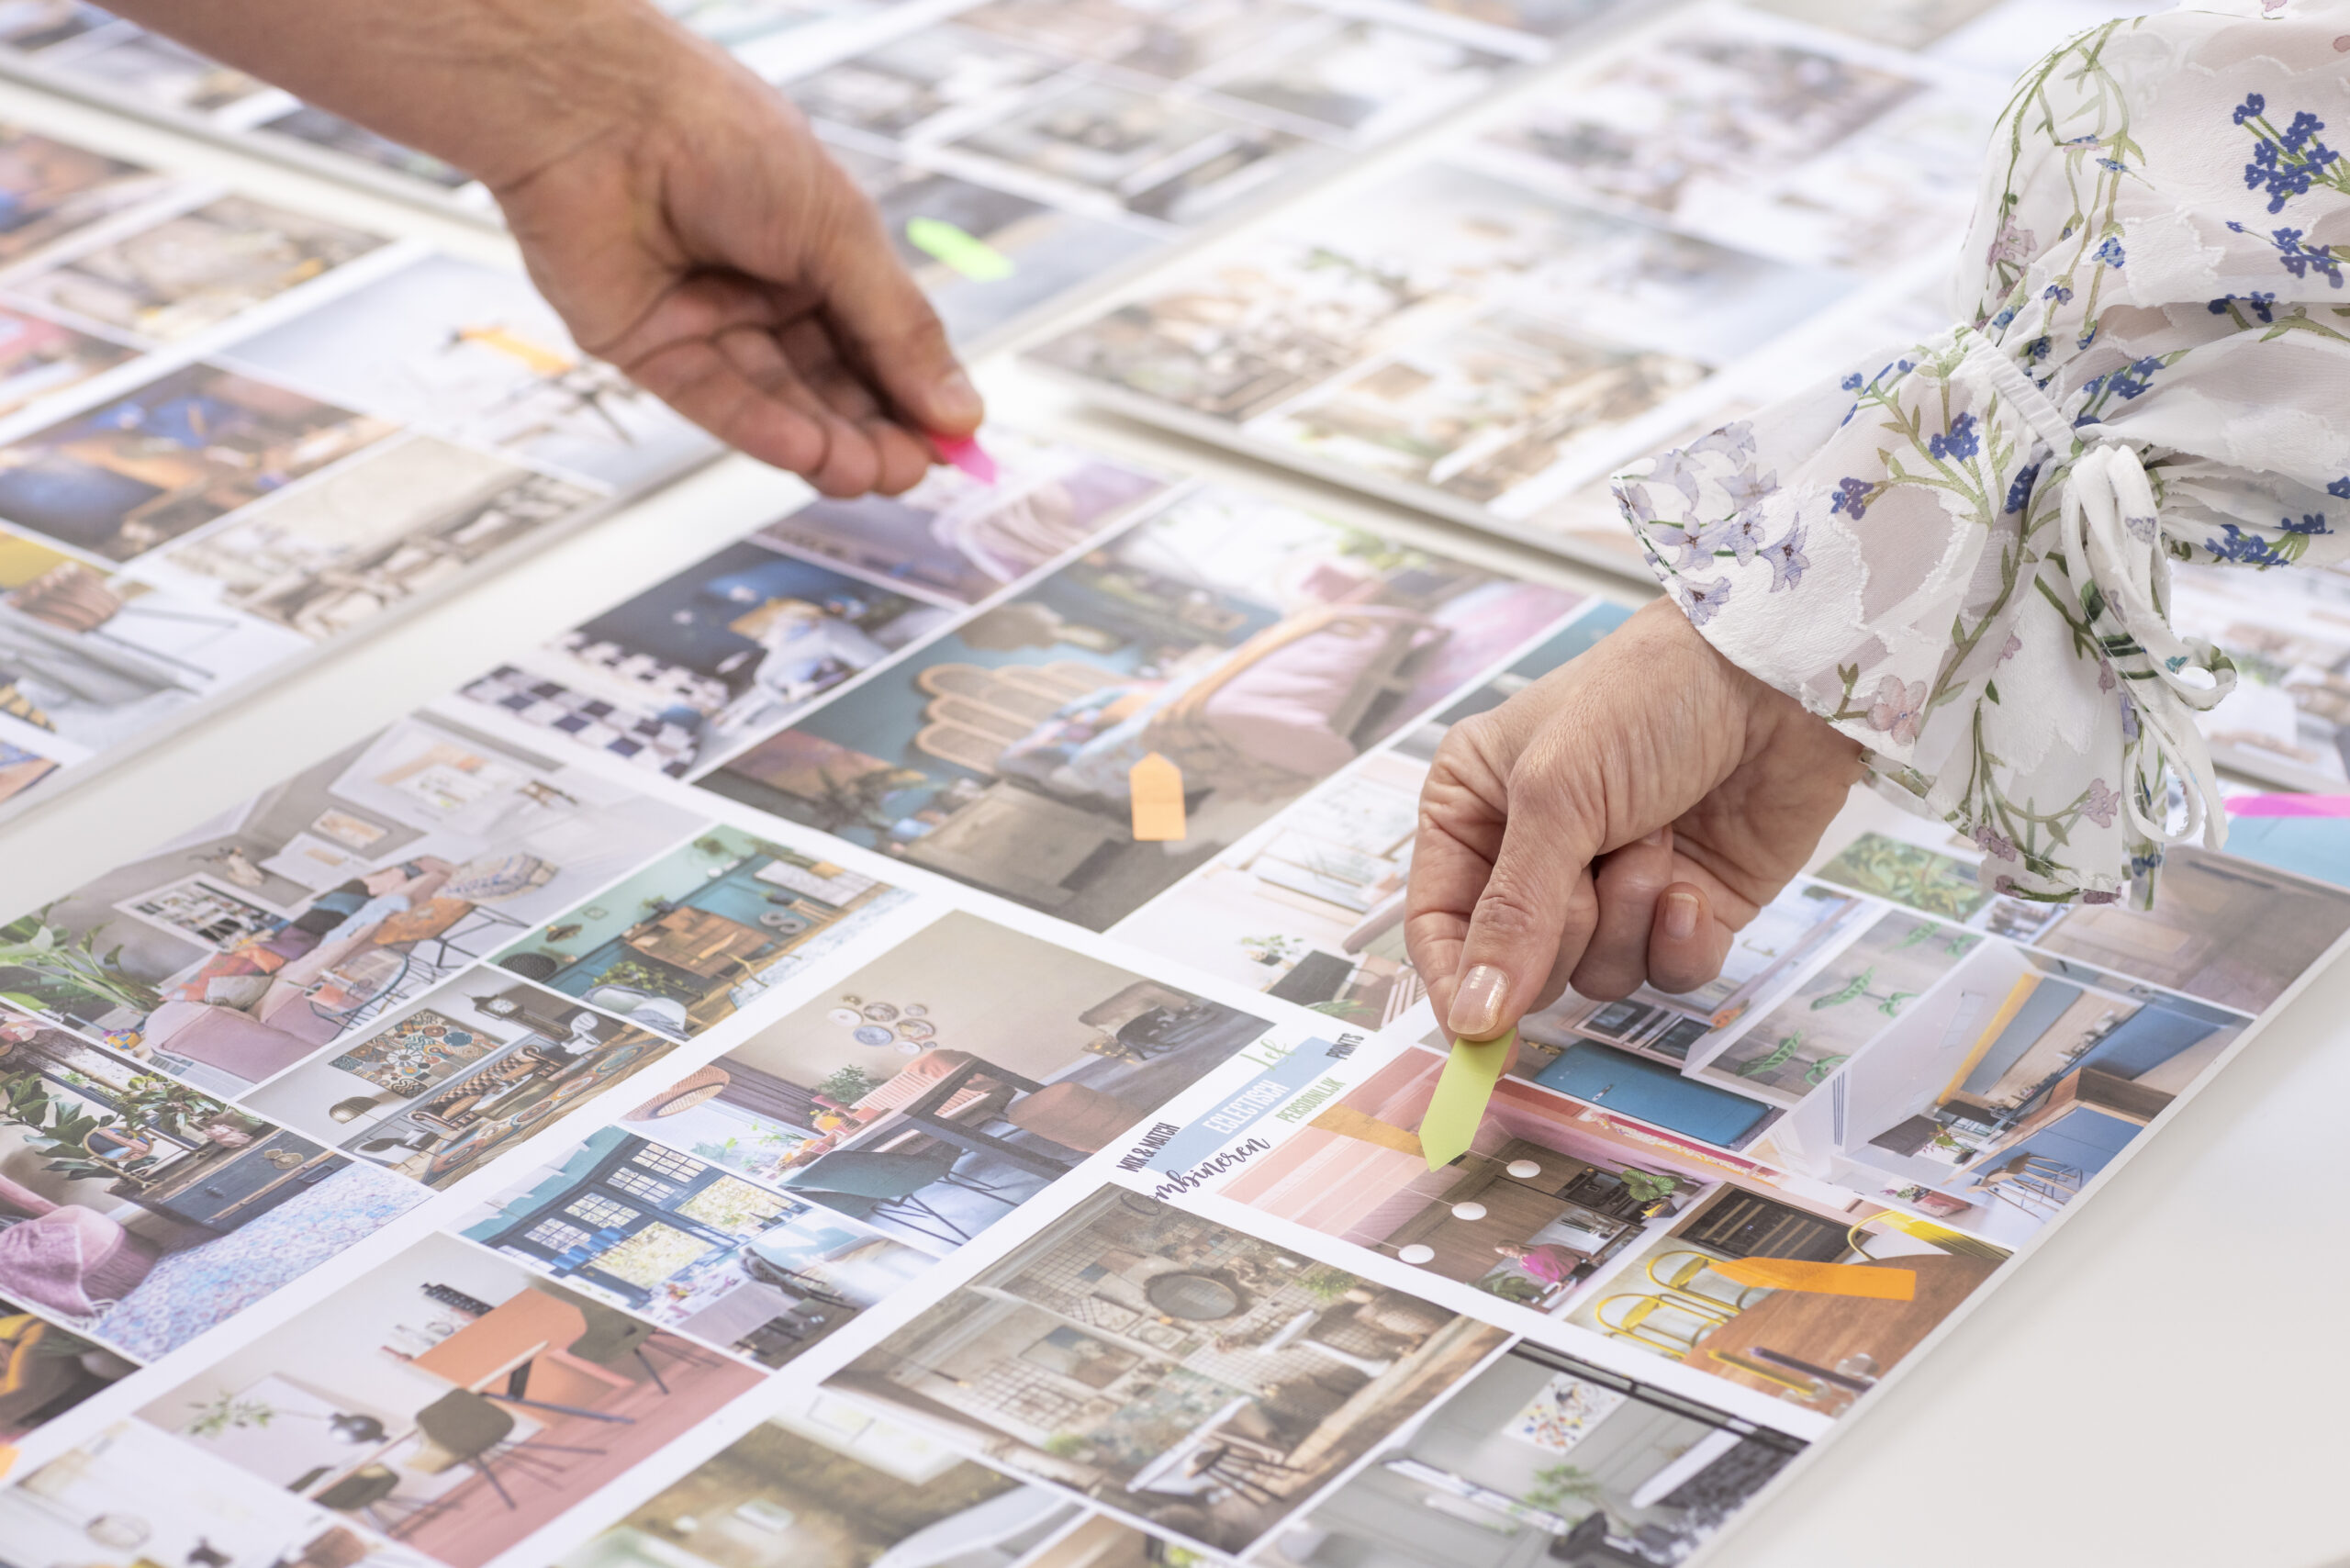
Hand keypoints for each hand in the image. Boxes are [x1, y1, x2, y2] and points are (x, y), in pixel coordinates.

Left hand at [490, 40, 979, 495]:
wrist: (604, 113)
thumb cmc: (720, 135)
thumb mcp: (840, 230)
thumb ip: (898, 327)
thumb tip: (959, 409)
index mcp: (819, 250)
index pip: (881, 342)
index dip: (917, 393)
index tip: (954, 442)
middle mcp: (763, 288)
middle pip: (832, 384)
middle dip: (874, 431)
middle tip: (909, 470)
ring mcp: (707, 320)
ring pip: (778, 401)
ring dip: (825, 443)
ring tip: (865, 472)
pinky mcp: (649, 347)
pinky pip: (714, 401)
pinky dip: (762, 429)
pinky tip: (807, 452)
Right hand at [1406, 597, 1865, 1041]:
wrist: (1777, 677)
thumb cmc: (1649, 697)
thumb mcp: (1556, 795)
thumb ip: (1513, 913)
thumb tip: (1475, 1017)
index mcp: (1476, 808)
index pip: (1438, 923)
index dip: (1454, 980)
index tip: (1477, 1030)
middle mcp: (1537, 852)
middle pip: (1518, 963)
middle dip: (1563, 927)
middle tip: (1590, 868)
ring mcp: (1614, 885)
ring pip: (1595, 974)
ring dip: (1629, 918)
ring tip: (1657, 841)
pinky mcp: (1684, 908)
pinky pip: (1664, 976)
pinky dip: (1679, 941)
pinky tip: (1692, 884)